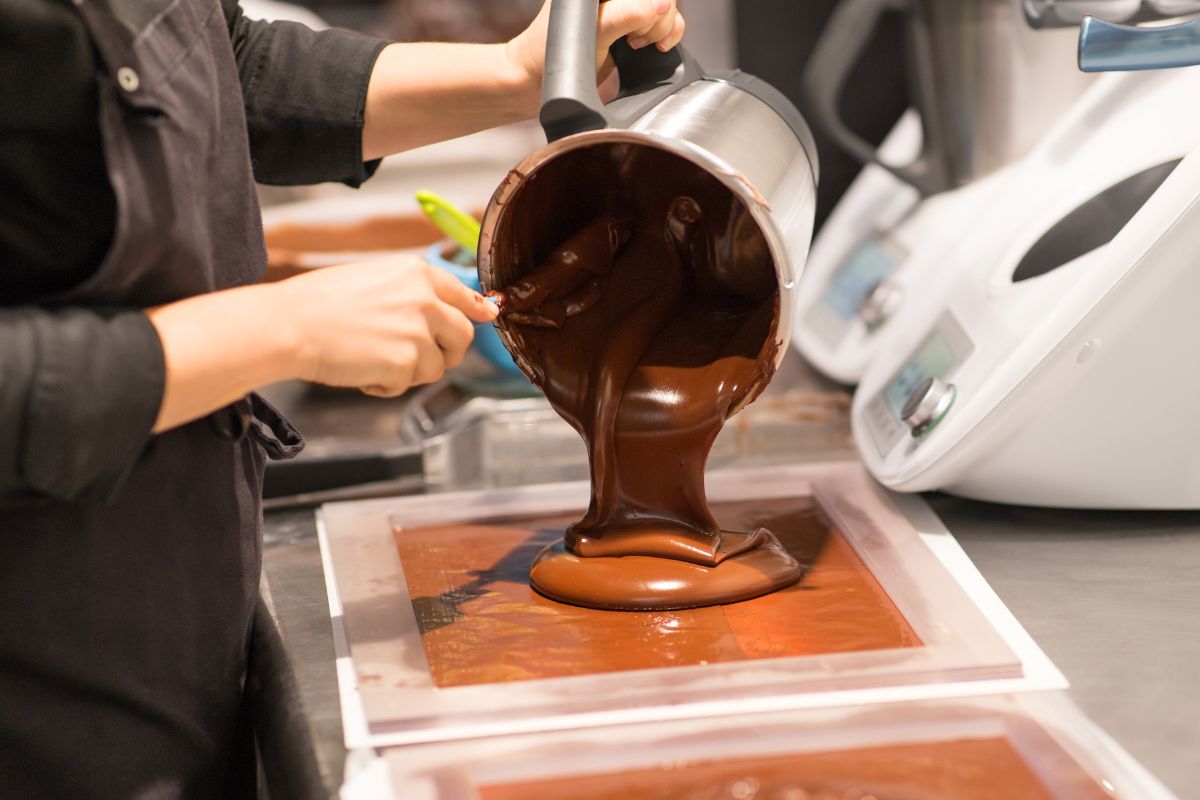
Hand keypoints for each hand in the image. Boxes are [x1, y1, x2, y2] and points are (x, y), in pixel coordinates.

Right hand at [280, 256, 498, 396]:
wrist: (289, 325)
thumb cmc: (318, 303)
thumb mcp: (373, 280)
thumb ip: (413, 293)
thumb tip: (450, 309)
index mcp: (416, 273)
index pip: (463, 294)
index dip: (477, 310)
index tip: (487, 315)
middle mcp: (424, 299)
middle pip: (462, 336)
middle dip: (446, 352)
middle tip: (418, 359)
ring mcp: (418, 331)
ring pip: (437, 366)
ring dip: (410, 371)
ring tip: (372, 358)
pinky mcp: (407, 363)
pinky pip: (408, 385)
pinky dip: (386, 386)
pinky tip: (360, 370)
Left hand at [506, 0, 685, 89]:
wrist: (537, 80)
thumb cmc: (552, 53)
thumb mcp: (594, 31)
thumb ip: (626, 14)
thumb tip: (661, 6)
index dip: (649, 5)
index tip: (636, 27)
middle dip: (656, 19)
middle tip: (633, 38)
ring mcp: (625, 7)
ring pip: (667, 8)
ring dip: (662, 28)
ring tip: (634, 44)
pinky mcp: (634, 24)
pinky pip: (667, 21)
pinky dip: (669, 34)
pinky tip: (652, 46)